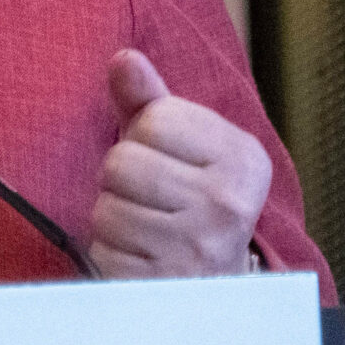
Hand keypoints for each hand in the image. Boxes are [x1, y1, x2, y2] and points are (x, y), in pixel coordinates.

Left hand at [88, 50, 271, 278]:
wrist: (214, 285)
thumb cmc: (190, 199)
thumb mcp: (182, 144)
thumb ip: (150, 100)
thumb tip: (123, 58)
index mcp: (242, 157)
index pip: (154, 119)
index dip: (143, 136)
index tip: (166, 160)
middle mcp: (229, 203)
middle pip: (123, 163)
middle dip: (121, 179)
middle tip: (148, 198)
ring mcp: (200, 248)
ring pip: (106, 209)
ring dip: (112, 218)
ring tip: (144, 228)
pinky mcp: (166, 286)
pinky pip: (103, 252)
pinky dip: (108, 254)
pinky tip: (138, 257)